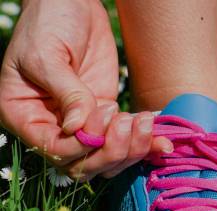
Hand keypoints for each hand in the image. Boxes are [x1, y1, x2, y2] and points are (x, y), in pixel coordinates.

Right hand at [0, 0, 172, 180]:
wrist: (71, 5)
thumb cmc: (48, 24)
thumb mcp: (46, 56)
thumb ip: (66, 93)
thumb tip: (79, 128)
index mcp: (26, 116)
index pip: (54, 151)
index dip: (81, 145)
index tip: (101, 114)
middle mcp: (55, 126)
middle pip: (84, 164)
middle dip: (111, 150)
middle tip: (125, 120)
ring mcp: (85, 122)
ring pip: (108, 159)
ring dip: (131, 149)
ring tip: (143, 121)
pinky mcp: (108, 113)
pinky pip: (127, 140)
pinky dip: (146, 146)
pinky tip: (164, 144)